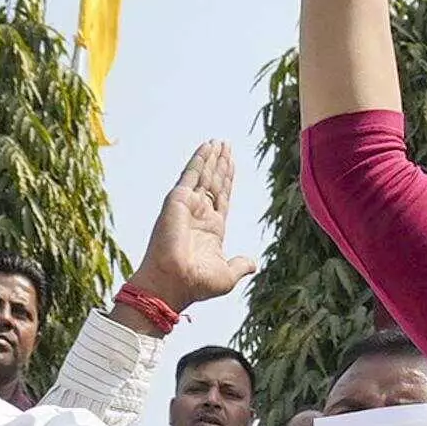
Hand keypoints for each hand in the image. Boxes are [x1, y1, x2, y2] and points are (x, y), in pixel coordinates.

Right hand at [133, 139, 258, 308]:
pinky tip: (207, 146)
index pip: (222, 198)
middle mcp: (199, 215)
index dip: (228, 180)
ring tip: (219, 142)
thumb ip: (240, 265)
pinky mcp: (178, 200)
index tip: (231, 164)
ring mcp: (188, 206)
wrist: (173, 283)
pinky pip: (191, 174)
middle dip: (221, 164)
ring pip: (204, 175)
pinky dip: (199, 159)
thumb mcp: (227, 276)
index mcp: (211, 229)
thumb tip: (253, 264)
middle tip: (226, 145)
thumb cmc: (196, 284)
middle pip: (214, 182)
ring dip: (212, 158)